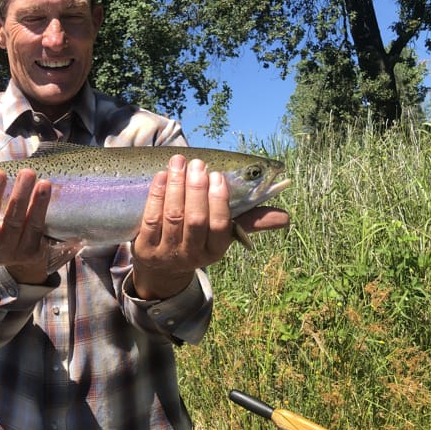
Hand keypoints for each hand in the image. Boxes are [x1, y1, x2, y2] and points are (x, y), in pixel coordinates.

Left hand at [131, 155, 288, 299]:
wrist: (162, 268)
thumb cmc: (198, 239)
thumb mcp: (222, 235)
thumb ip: (250, 221)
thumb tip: (285, 217)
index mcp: (215, 250)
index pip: (220, 226)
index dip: (218, 200)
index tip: (217, 175)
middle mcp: (192, 255)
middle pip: (195, 220)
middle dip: (196, 189)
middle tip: (197, 163)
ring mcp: (167, 253)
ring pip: (172, 216)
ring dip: (176, 186)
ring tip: (179, 161)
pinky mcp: (144, 249)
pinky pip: (150, 218)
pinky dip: (156, 194)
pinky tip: (162, 175)